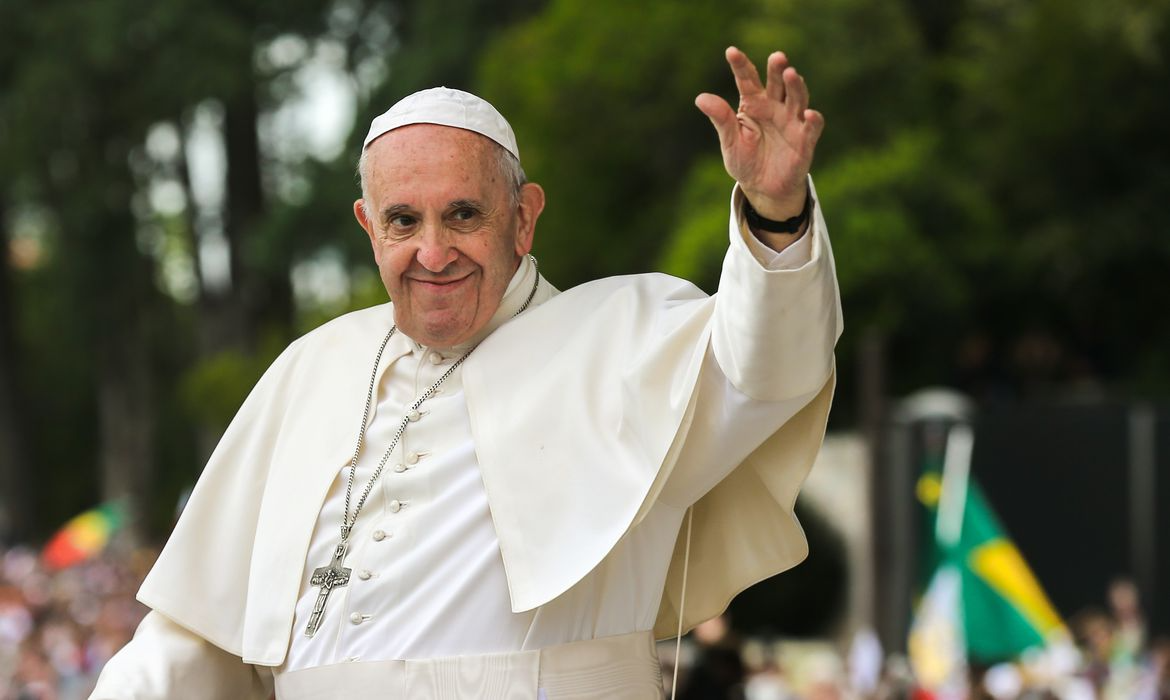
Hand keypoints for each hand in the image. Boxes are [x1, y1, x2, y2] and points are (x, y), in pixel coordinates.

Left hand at [696, 47, 823, 220]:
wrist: (762, 189)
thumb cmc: (745, 160)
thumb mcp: (730, 141)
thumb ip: (720, 119)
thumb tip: (700, 98)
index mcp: (754, 104)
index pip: (747, 80)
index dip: (741, 66)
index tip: (731, 52)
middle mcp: (775, 108)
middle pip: (778, 84)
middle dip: (778, 70)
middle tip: (777, 57)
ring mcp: (792, 122)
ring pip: (797, 98)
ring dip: (796, 86)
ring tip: (791, 74)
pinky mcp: (804, 141)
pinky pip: (811, 128)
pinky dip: (813, 120)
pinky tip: (810, 113)